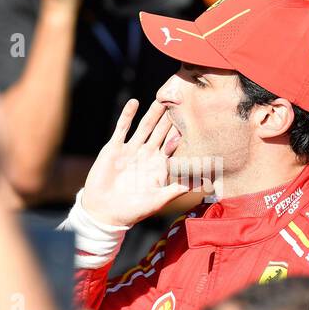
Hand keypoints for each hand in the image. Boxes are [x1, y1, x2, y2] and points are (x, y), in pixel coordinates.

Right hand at [80, 99, 189, 227]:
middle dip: (170, 117)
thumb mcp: (158, 199)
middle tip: (182, 99)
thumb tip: (204, 184)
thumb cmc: (133, 210)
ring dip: (153, 113)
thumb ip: (178, 189)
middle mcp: (147, 155)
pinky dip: (127, 115)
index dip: (183, 133)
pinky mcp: (115, 148)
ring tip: (162, 98)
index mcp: (159, 166)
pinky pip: (122, 128)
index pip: (174, 145)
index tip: (196, 118)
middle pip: (161, 131)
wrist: (104, 212)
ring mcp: (131, 150)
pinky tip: (134, 102)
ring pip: (145, 126)